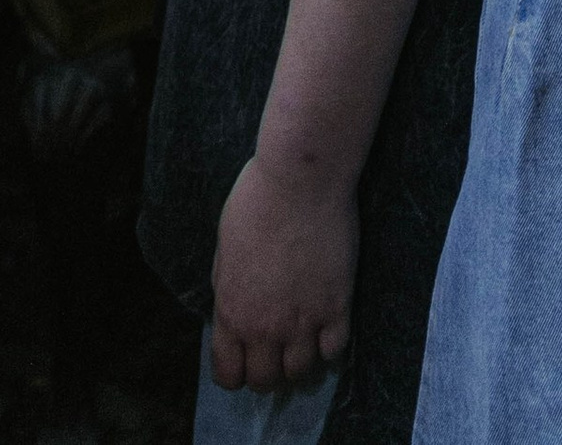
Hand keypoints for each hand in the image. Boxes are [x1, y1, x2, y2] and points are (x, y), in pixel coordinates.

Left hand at [211, 151, 356, 395]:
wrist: (300, 179)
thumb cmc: (256, 202)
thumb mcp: (224, 250)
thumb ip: (228, 290)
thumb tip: (233, 314)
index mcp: (232, 313)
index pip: (228, 374)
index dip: (235, 372)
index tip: (244, 360)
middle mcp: (265, 327)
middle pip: (265, 381)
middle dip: (267, 371)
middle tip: (275, 351)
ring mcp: (304, 321)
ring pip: (301, 373)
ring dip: (299, 361)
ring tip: (303, 340)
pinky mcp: (337, 307)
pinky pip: (335, 351)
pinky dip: (330, 346)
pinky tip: (327, 328)